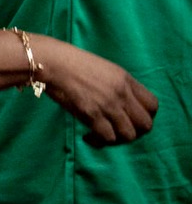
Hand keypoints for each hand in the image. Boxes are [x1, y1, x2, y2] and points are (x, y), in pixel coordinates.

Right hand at [35, 36, 159, 146]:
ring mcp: (108, 105)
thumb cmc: (72, 62)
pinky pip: (107, 138)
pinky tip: (88, 137)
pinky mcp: (92, 115)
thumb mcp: (103, 69)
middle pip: (145, 125)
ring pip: (128, 135)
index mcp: (126, 79)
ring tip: (103, 135)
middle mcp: (122, 94)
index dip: (146, 115)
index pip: (153, 105)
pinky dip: (99, 142)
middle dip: (135, 131)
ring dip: (117, 139)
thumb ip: (117, 85)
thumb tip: (123, 104)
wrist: (51, 61)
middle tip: (119, 130)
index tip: (132, 118)